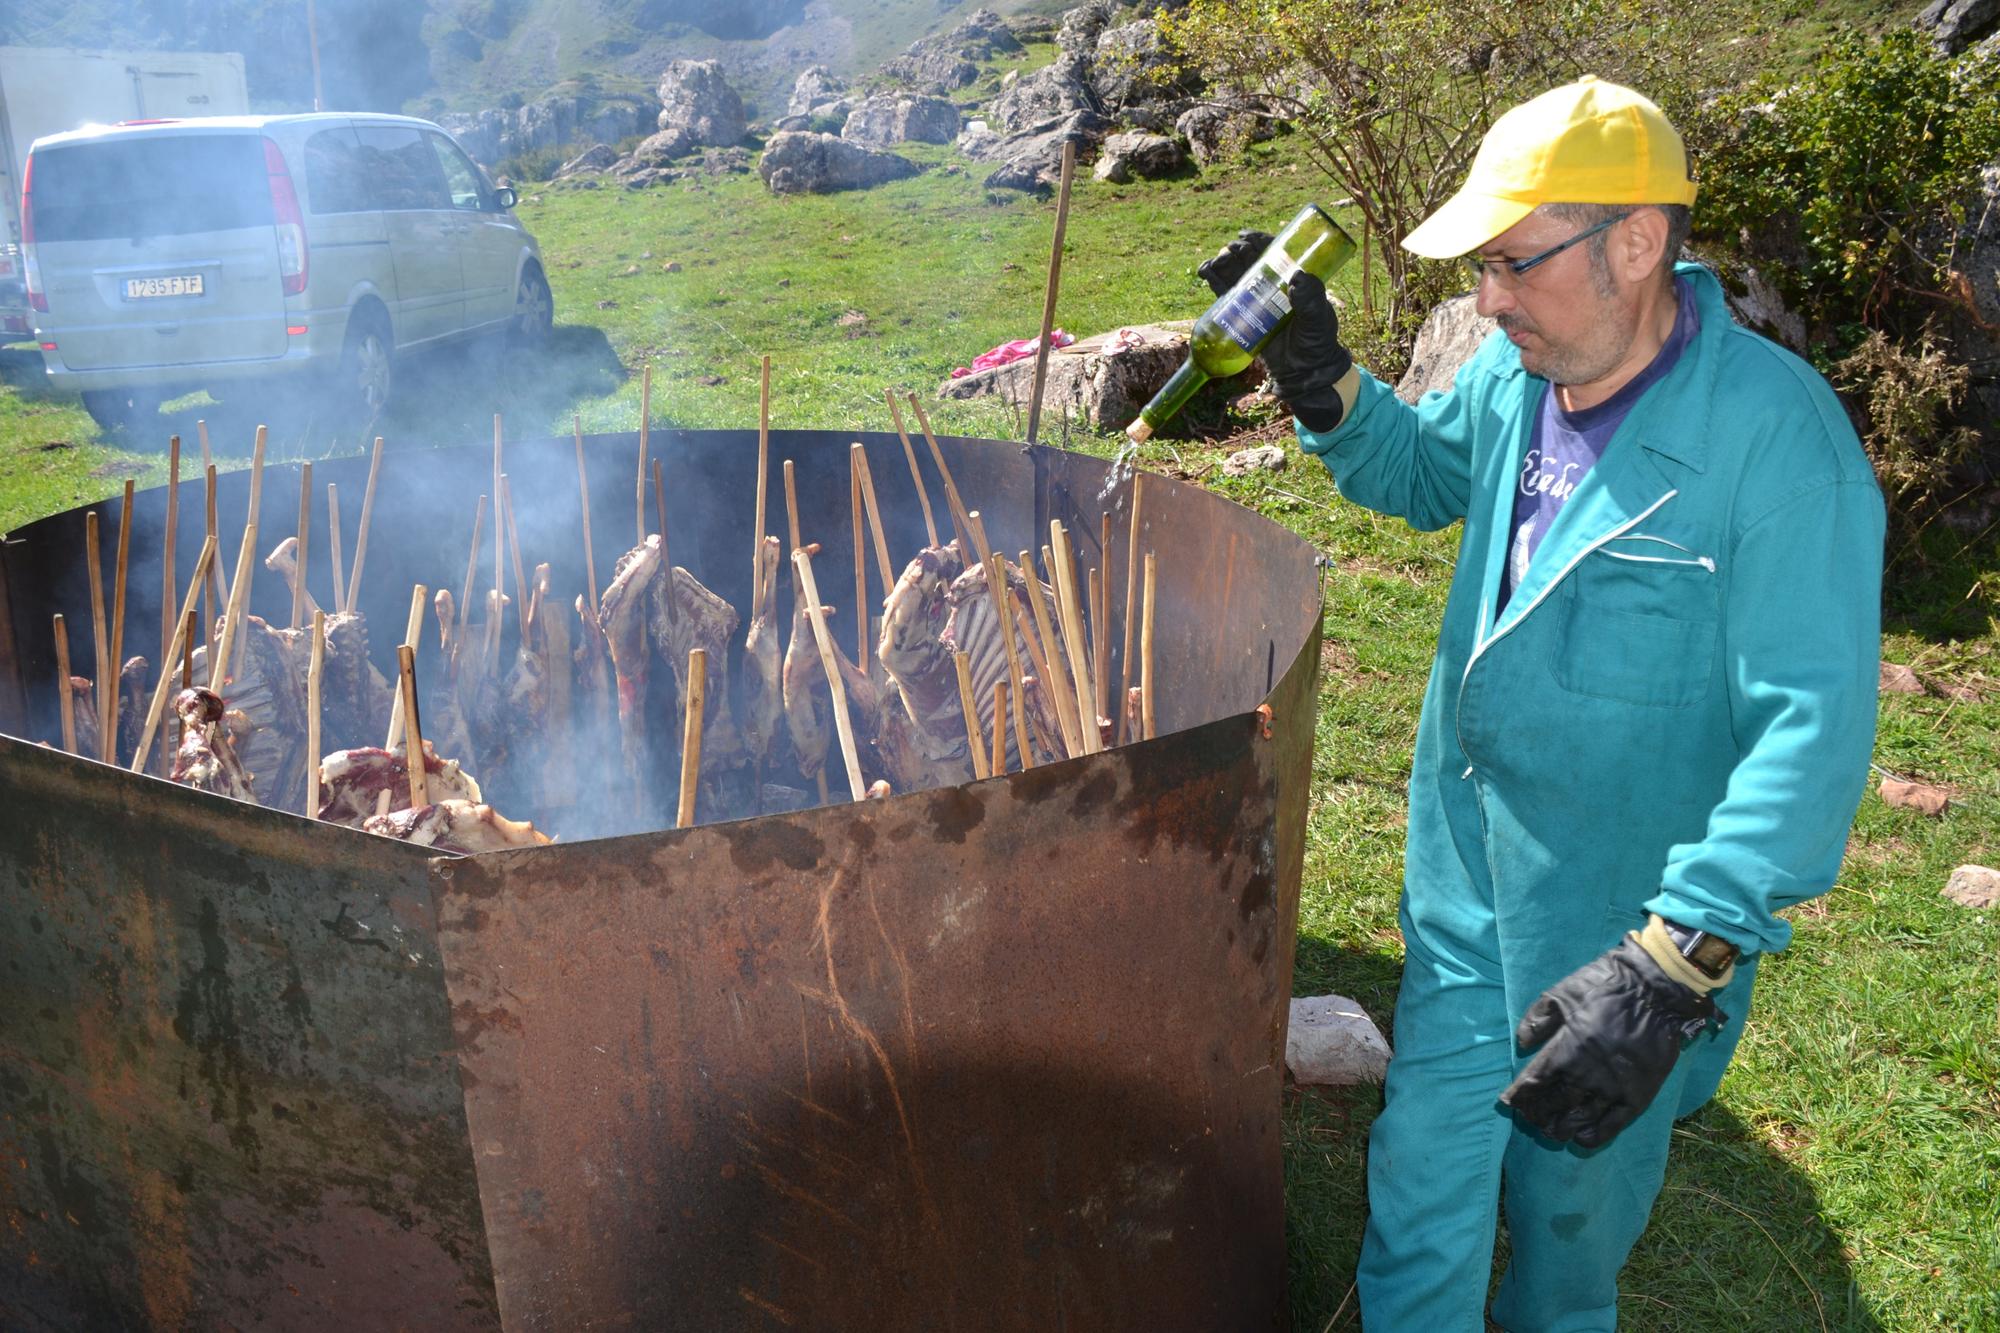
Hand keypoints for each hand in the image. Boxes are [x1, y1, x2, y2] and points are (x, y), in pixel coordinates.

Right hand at [1196, 230, 1353, 431]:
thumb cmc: (1316, 343)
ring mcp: (1255, 299)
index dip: (1260, 240)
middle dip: (1239, 250)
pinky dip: (1213, 280)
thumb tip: (1297, 276)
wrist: (1303, 372)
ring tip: (1219, 259)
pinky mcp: (1241, 314)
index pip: (1275, 252)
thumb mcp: (1318, 318)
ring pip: (1235, 273)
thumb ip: (1310, 299)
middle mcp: (1272, 285)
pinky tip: (1205, 271)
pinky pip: (1224, 294)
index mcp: (1292, 279)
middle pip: (1251, 260)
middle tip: (1233, 249)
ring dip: (1224, 262)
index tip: (1248, 236)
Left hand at [1499, 936, 1719, 1147]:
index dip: (1519, 1096)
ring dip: (1561, 1128)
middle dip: (1538, 1114)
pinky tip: (1582, 1138)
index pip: (1534, 1083)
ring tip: (1551, 1132)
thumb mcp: (1560, 993)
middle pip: (1554, 1105)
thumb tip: (1522, 1043)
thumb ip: (1537, 1019)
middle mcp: (1586, 1075)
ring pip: (1580, 1119)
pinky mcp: (1638, 1095)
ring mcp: (1613, 1088)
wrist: (1656, 990)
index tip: (1509, 1102)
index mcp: (1564, 1050)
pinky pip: (1613, 1125)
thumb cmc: (1605, 986)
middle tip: (1530, 1118)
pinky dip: (1594, 1136)